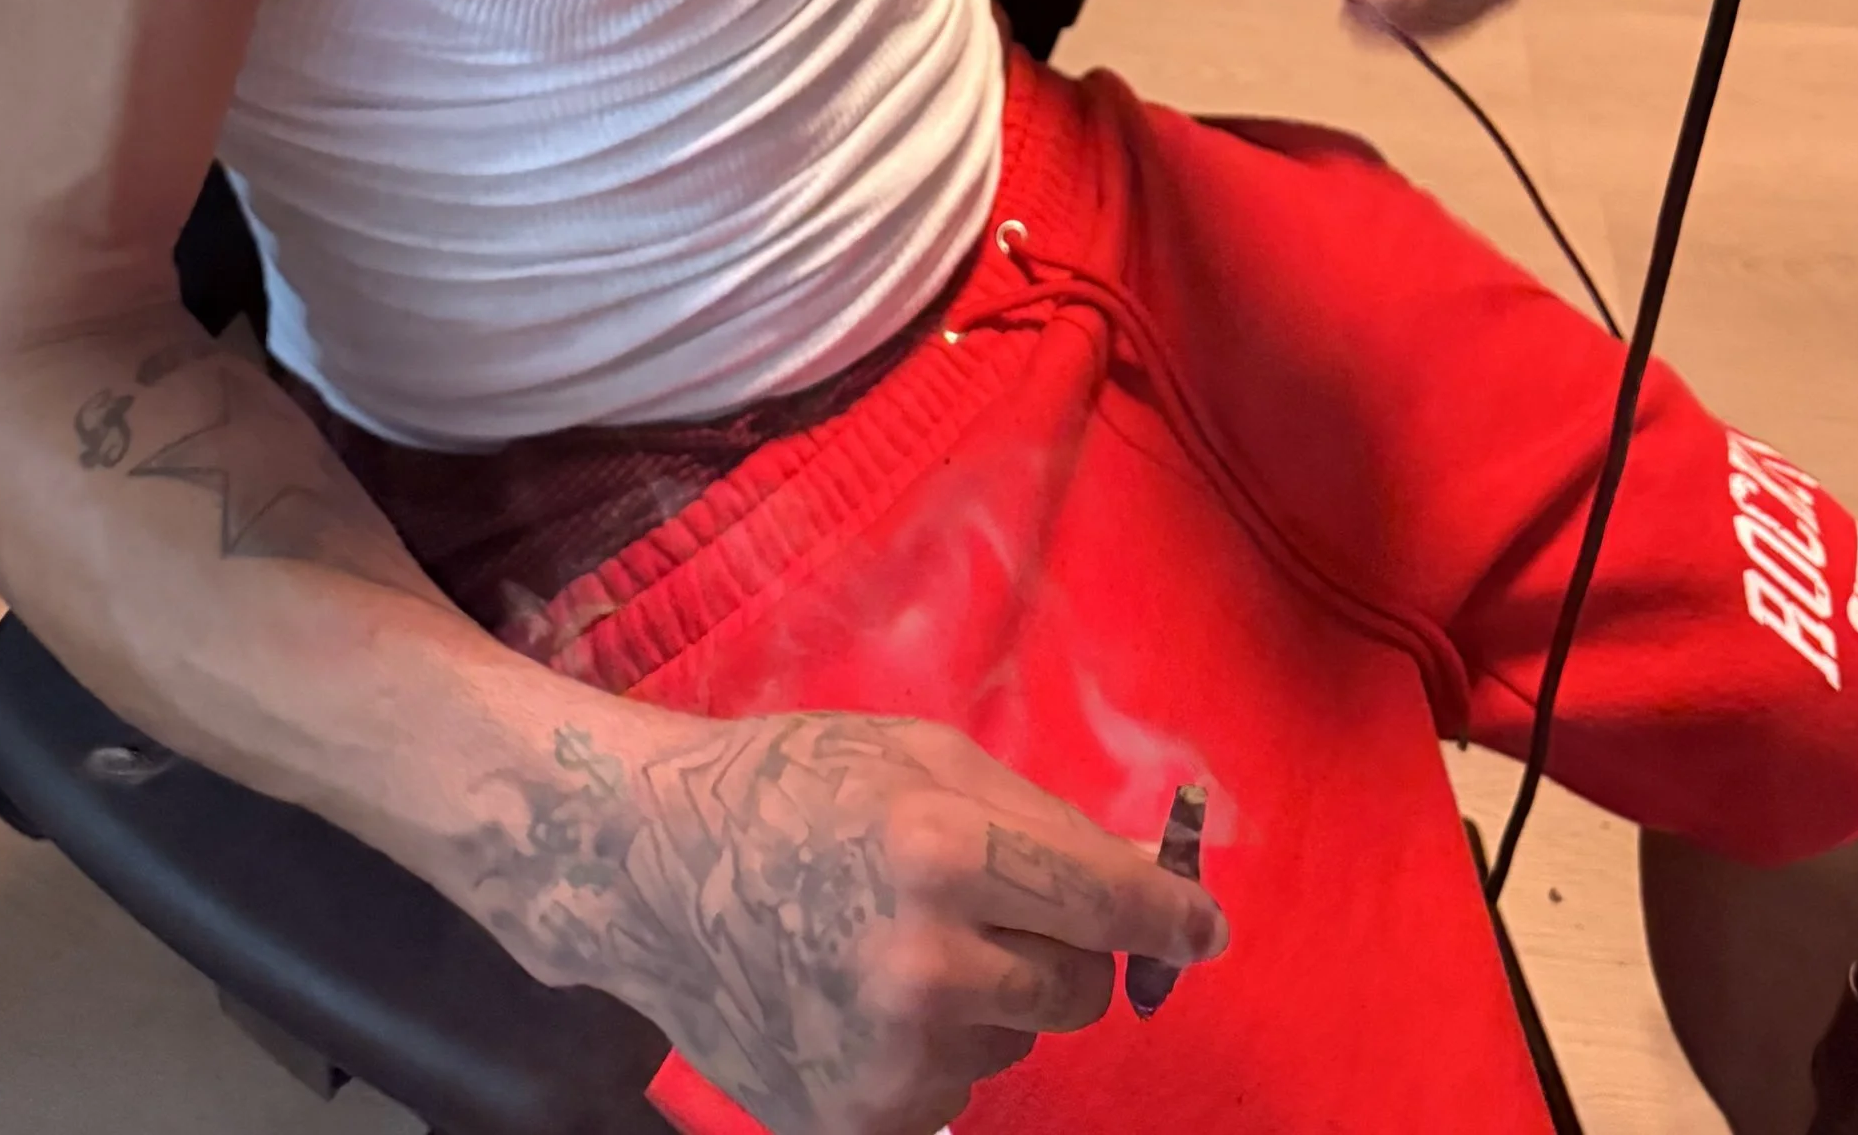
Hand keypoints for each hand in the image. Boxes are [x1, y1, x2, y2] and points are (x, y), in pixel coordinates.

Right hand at [444, 704, 1225, 1134]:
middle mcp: (928, 964)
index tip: (1204, 931)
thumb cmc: (798, 786)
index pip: (1113, 906)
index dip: (1173, 919)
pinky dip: (934, 1050)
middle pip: (1080, 987)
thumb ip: (1043, 819)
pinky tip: (864, 996)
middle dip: (1060, 947)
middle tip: (989, 904)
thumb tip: (1153, 882)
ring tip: (896, 942)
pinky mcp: (860, 1119)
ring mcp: (892, 1056)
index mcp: (948, 849)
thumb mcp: (924, 757)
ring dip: (990, 997)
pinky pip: (957, 1091)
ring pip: (1018, 1039)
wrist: (653, 869)